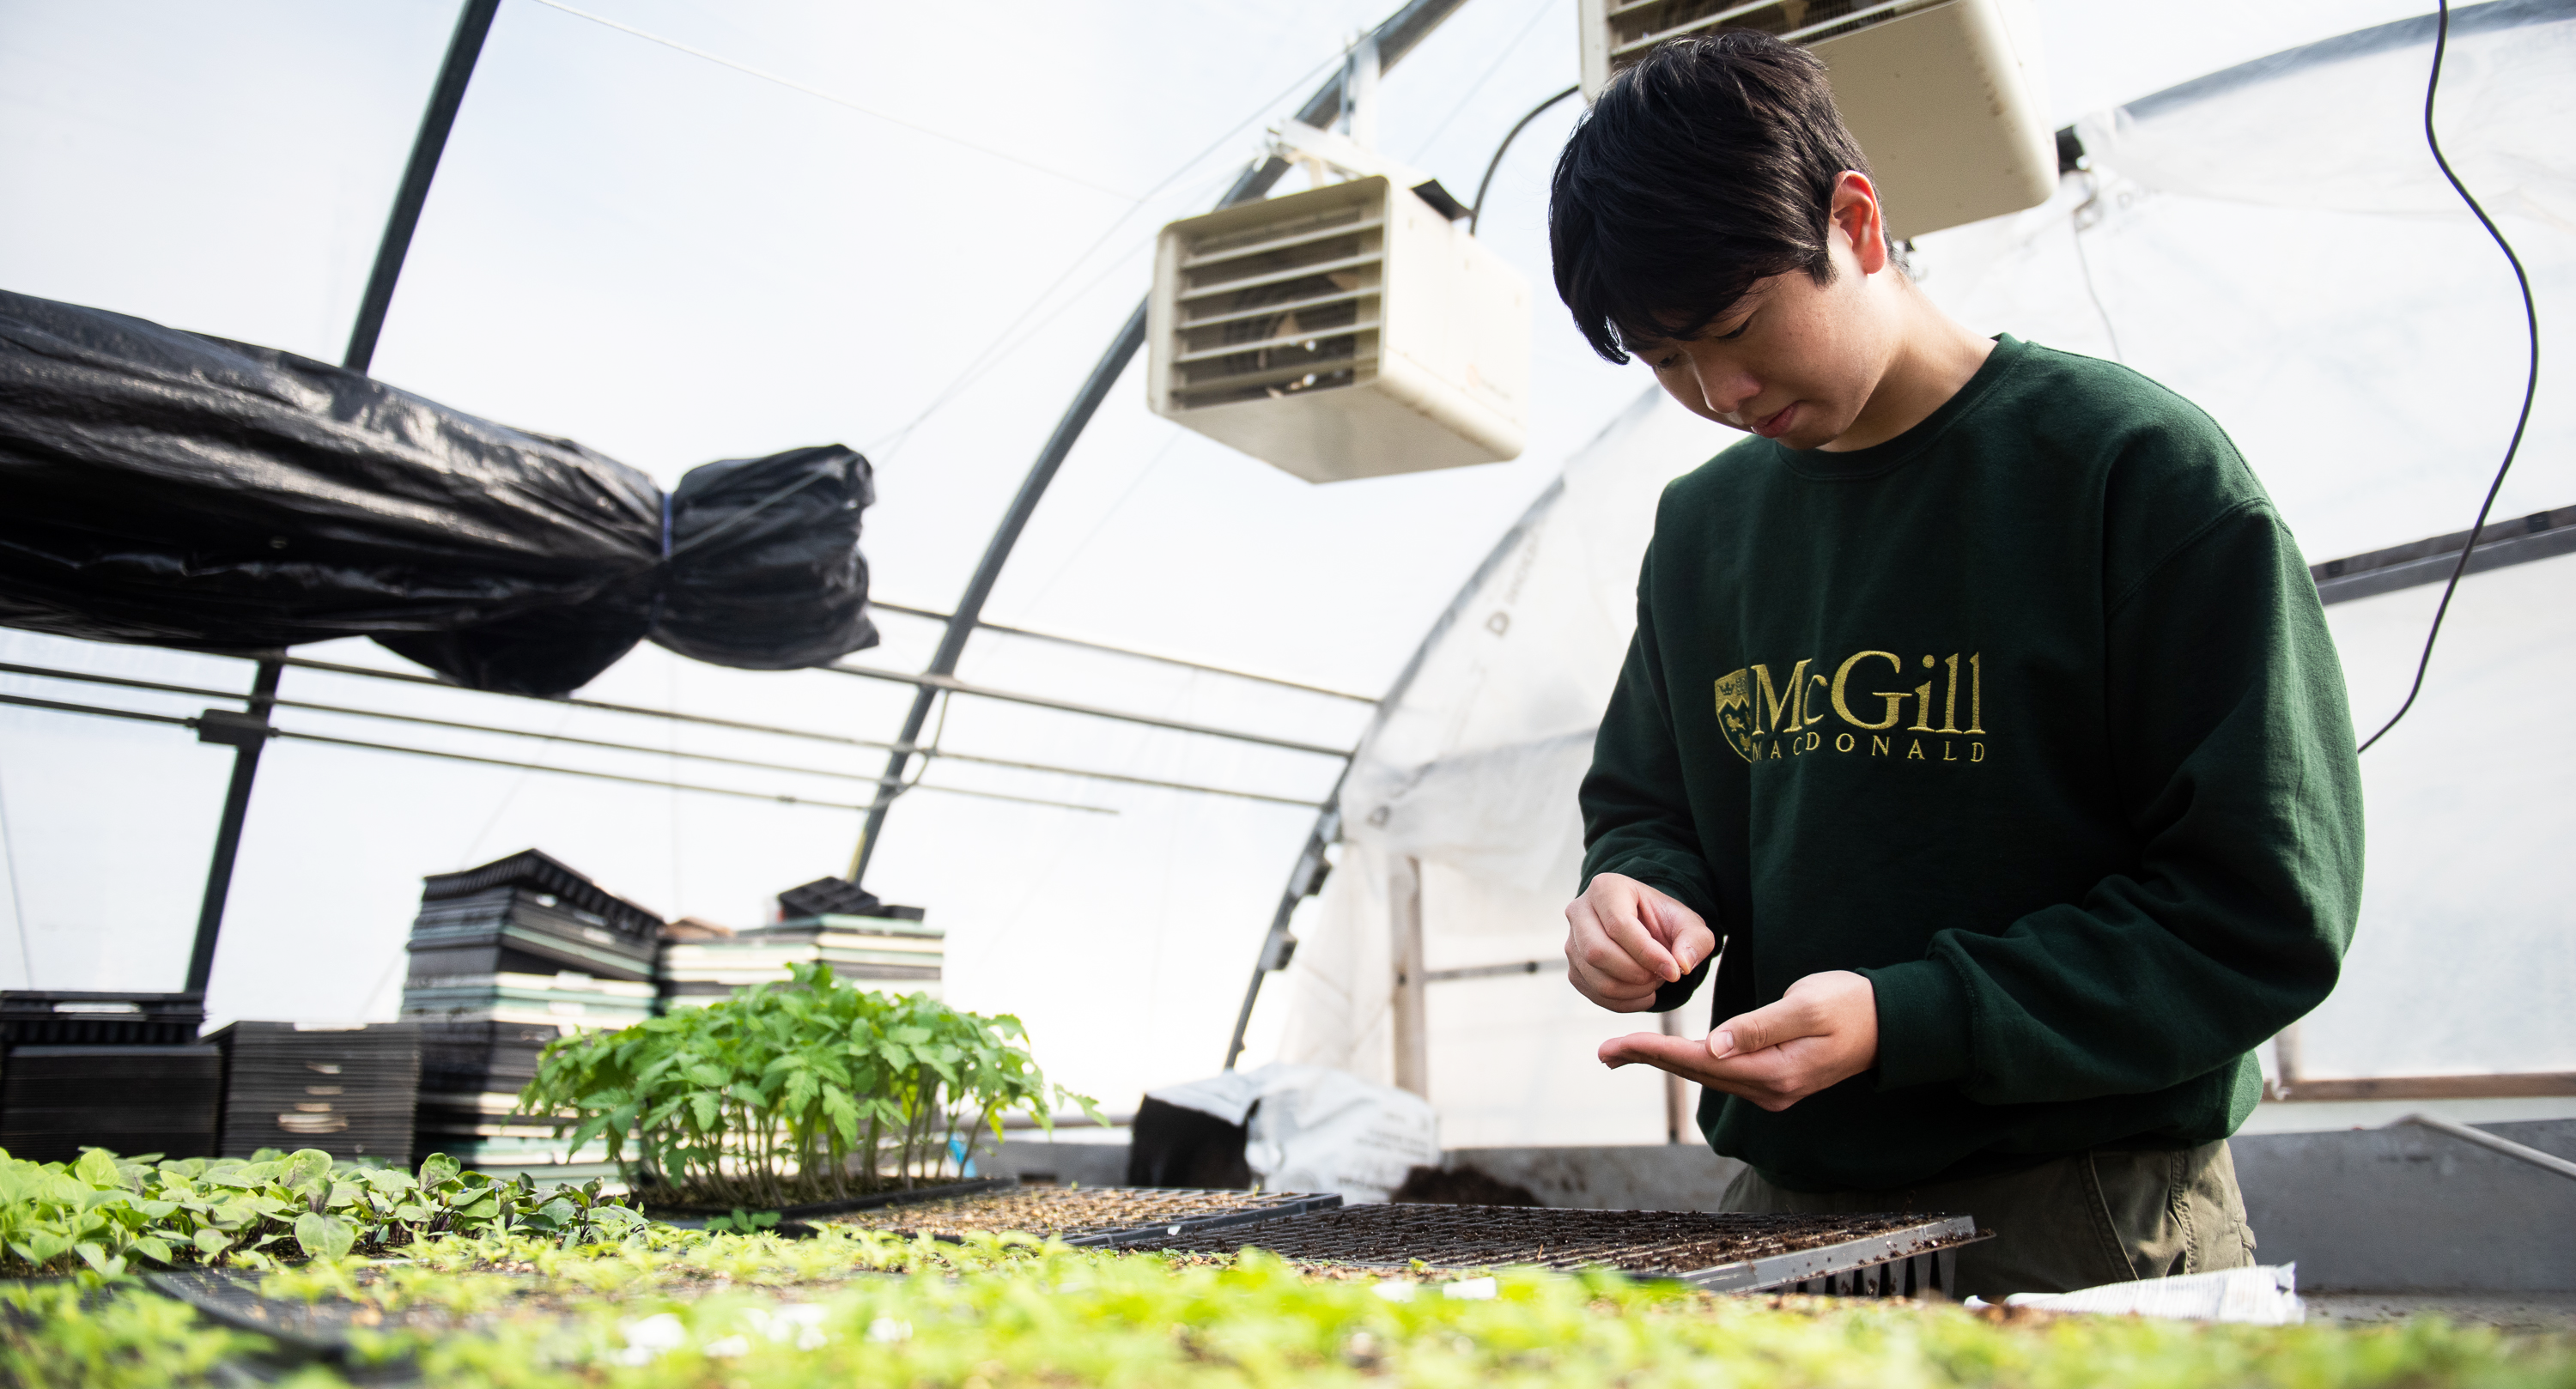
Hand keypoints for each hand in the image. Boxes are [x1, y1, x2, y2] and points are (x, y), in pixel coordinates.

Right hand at [1563, 873, 1716, 1012]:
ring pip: (1595, 978)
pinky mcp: (1573, 968)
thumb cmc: (1665, 922)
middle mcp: (1579, 911)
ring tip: (1654, 981)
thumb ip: (1695, 940)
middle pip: (1597, 953)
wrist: (1647, 929)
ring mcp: (1571, 941)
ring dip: (1633, 990)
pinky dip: (1625, 1002)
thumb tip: (1681, 965)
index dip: (1647, 954)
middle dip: (1636, 973)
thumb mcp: (1689, 924)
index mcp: (1606, 889)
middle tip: (1662, 976)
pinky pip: (1594, 995)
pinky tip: (1643, 992)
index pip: (1618, 925)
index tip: (1674, 971)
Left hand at [1598, 970, 1878, 1111]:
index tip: (1615, 1046)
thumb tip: (1714, 1046)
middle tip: (1604, 1053)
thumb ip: (1760, 1027)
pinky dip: (1693, 1063)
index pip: (1702, 1063)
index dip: (1656, 1053)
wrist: (1892, 1024)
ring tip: (1624, 1053)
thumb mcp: (1806, 1007)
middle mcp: (1770, 1091)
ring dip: (1667, 1063)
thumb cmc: (1851, 1005)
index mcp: (1775, 1073)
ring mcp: (1773, 1090)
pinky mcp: (1775, 1081)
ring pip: (1709, 1075)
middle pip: (1697, 1073)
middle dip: (1650, 1060)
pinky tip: (1671, 1055)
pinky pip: (1724, 1073)